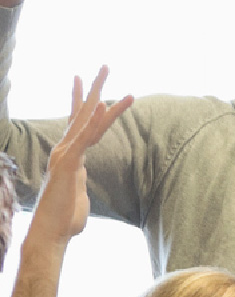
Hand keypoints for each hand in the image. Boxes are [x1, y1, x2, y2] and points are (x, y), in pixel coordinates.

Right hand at [29, 66, 131, 251]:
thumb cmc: (65, 217)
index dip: (80, 99)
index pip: (76, 121)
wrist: (53, 231)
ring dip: (106, 101)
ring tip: (119, 81)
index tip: (82, 79)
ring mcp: (66, 154)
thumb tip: (78, 183)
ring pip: (88, 122)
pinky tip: (104, 107)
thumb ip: (78, 183)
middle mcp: (65, 149)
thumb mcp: (76, 193)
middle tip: (106, 65)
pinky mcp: (69, 163)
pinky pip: (86, 138)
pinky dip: (95, 122)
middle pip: (82, 112)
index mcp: (69, 154)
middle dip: (94, 88)